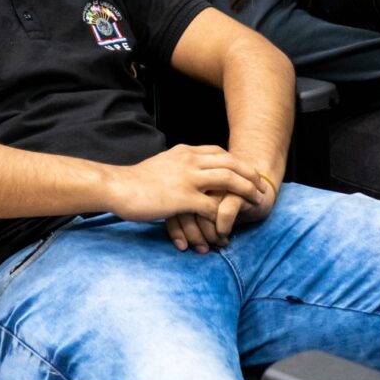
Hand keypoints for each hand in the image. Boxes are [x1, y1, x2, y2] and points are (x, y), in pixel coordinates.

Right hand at [107, 144, 265, 225]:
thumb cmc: (136, 180)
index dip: (237, 163)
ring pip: (228, 180)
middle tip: (261, 187)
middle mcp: (189, 160)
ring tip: (255, 203)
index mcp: (184, 152)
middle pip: (230, 163)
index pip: (219, 152)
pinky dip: (222, 218)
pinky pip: (211, 207)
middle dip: (249, 175)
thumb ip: (177, 165)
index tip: (248, 172)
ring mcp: (187, 178)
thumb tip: (186, 170)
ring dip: (245, 192)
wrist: (118, 186)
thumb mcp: (161, 164)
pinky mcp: (183, 198)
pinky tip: (227, 227)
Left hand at [166, 181, 277, 253]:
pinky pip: (224, 213)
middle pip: (186, 210)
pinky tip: (225, 237)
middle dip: (192, 235)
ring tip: (215, 244)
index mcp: (188, 180)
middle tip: (201, 249)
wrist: (259, 178)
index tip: (181, 247)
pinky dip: (222, 229)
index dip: (175, 230)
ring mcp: (219, 183)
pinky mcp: (238, 190)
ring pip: (204, 212)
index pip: (173, 207)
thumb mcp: (205, 205)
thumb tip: (181, 244)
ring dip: (208, 234)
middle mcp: (201, 178)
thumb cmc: (226, 198)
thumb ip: (189, 215)